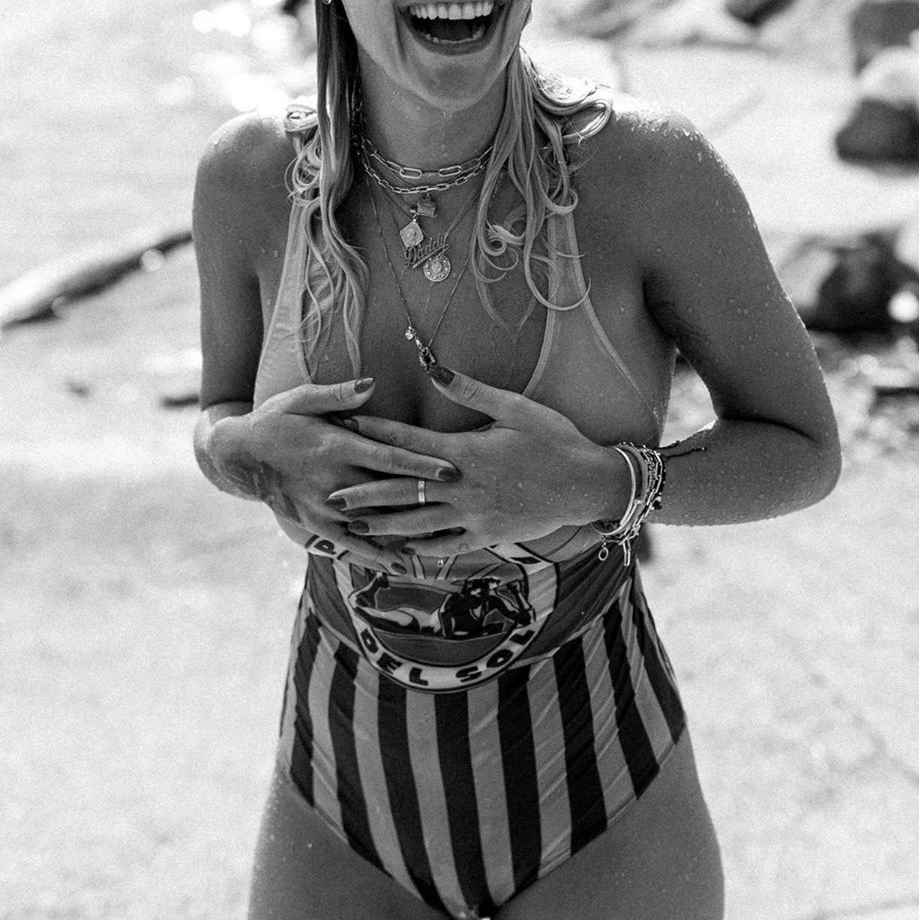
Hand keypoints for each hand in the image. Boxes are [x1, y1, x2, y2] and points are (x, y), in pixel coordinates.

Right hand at [213, 378, 460, 570]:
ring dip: (410, 531)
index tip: (453, 470)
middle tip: (465, 505)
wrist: (240, 456)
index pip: (388, 457)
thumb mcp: (301, 398)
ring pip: (375, 522)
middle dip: (427, 499)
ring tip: (448, 540)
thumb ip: (338, 396)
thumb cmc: (276, 420)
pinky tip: (402, 565)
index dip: (421, 465)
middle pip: (389, 493)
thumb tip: (371, 386)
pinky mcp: (314, 525)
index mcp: (336, 445)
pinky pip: (350, 543)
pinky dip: (378, 554)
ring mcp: (324, 506)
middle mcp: (334, 480)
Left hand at [325, 366, 627, 557]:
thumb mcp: (516, 407)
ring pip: (418, 523)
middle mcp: (463, 487)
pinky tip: (400, 551)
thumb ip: (471, 390)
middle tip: (331, 493)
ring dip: (383, 524)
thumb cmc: (554, 440)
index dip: (374, 433)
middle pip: (403, 489)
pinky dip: (422, 549)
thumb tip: (434, 368)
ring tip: (353, 526)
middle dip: (364, 490)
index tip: (345, 427)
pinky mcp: (487, 535)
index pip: (409, 441)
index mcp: (465, 451)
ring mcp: (473, 516)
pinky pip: (447, 546)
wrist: (587, 484)